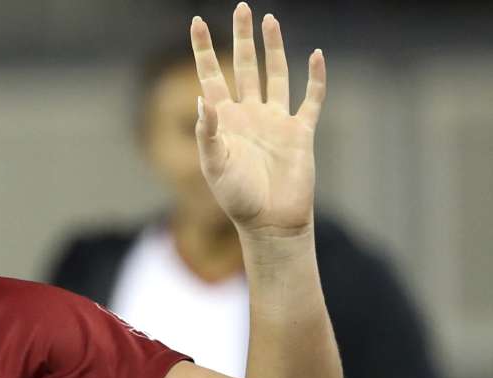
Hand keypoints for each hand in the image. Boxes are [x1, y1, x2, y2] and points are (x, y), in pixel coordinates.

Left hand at [192, 3, 325, 236]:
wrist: (271, 222)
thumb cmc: (238, 199)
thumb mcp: (215, 166)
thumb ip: (208, 134)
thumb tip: (202, 100)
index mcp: (224, 121)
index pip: (210, 76)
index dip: (203, 50)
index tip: (196, 22)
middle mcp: (249, 115)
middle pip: (244, 66)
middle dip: (242, 38)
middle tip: (241, 7)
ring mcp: (276, 121)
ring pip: (275, 74)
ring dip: (273, 48)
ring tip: (270, 20)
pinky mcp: (300, 131)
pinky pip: (310, 99)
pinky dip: (315, 78)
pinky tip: (316, 55)